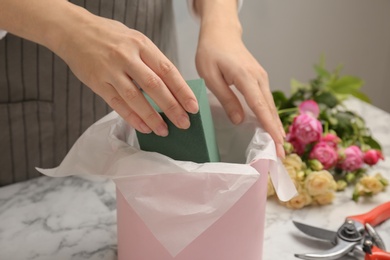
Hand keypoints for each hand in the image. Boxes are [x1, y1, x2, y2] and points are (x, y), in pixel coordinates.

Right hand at [54, 7, 198, 135]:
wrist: (73, 30)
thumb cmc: (109, 35)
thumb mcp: (135, 39)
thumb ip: (151, 60)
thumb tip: (172, 86)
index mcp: (141, 44)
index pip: (167, 70)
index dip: (182, 91)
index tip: (193, 106)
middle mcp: (127, 57)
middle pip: (154, 86)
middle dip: (172, 107)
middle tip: (184, 123)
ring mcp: (111, 70)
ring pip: (135, 98)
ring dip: (152, 117)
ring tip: (164, 130)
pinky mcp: (97, 83)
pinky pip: (117, 104)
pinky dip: (132, 118)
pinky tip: (143, 127)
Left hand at [195, 14, 285, 157]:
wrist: (221, 33)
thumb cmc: (211, 53)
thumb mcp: (211, 77)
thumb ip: (226, 98)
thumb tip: (239, 120)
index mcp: (245, 77)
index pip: (260, 106)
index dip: (269, 127)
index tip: (276, 143)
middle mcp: (259, 78)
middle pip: (270, 109)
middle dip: (276, 132)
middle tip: (280, 154)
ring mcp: (261, 77)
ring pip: (271, 105)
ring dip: (275, 125)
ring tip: (279, 146)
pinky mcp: (260, 78)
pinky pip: (267, 100)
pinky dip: (270, 116)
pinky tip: (271, 127)